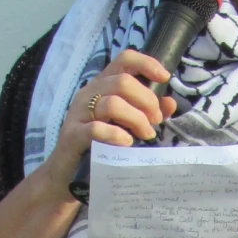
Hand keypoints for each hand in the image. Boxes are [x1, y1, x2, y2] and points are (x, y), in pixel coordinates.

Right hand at [42, 48, 177, 195]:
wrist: (66, 177)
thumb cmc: (99, 147)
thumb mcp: (126, 126)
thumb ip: (147, 113)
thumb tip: (170, 103)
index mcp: (102, 86)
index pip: (124, 60)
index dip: (146, 64)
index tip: (164, 78)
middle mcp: (89, 93)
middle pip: (123, 82)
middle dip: (146, 100)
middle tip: (155, 121)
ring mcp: (78, 114)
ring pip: (112, 103)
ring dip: (136, 119)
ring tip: (145, 135)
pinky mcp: (72, 136)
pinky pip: (95, 129)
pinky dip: (116, 135)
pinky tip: (126, 143)